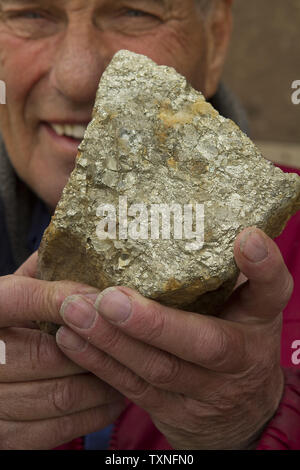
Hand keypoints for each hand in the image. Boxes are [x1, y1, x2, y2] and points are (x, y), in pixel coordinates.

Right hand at [0, 253, 124, 449]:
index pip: (21, 299)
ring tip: (133, 365)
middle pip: (48, 354)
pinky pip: (60, 429)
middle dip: (97, 347)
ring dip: (105, 381)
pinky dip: (96, 411)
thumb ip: (48, 270)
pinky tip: (114, 394)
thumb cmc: (15, 317)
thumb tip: (100, 253)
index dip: (67, 298)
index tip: (104, 298)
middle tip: (131, 337)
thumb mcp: (22, 285)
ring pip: (61, 394)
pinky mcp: (6, 437)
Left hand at [55, 227, 292, 449]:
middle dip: (155, 323)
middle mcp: (240, 356)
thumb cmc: (234, 341)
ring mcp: (207, 390)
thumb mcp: (241, 308)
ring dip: (112, 341)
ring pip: (159, 369)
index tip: (245, 236)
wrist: (241, 416)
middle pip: (204, 343)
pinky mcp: (173, 410)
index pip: (272, 291)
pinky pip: (134, 388)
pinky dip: (101, 363)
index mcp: (259, 320)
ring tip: (75, 312)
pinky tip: (71, 339)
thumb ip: (217, 274)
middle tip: (110, 298)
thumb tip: (170, 217)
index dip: (264, 266)